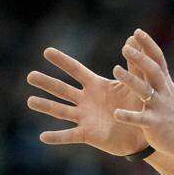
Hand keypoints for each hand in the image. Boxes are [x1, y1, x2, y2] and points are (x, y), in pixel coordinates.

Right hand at [26, 47, 148, 155]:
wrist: (144, 132)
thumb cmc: (139, 105)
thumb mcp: (135, 83)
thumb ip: (132, 63)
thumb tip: (134, 37)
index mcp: (96, 85)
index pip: (75, 70)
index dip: (62, 61)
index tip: (47, 51)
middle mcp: (86, 100)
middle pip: (62, 89)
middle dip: (46, 82)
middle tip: (30, 76)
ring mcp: (85, 117)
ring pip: (61, 110)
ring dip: (45, 105)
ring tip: (30, 101)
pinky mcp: (88, 134)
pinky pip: (70, 136)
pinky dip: (57, 137)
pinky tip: (42, 137)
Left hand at [112, 29, 173, 155]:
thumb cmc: (171, 111)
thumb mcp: (165, 89)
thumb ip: (155, 72)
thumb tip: (144, 50)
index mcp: (164, 82)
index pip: (158, 58)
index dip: (148, 45)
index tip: (137, 31)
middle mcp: (163, 91)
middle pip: (152, 70)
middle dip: (140, 58)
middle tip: (125, 47)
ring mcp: (159, 107)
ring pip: (145, 91)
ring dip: (130, 80)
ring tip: (115, 70)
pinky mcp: (154, 124)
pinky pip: (140, 119)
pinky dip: (128, 116)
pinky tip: (116, 114)